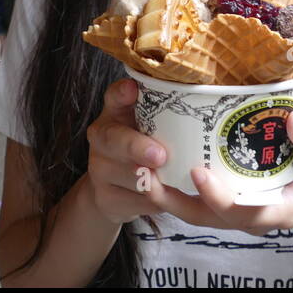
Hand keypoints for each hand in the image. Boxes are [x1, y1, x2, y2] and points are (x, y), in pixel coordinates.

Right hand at [84, 78, 173, 223]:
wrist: (116, 189)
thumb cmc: (144, 147)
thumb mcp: (151, 127)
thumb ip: (165, 111)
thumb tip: (193, 94)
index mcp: (114, 113)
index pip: (113, 96)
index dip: (121, 93)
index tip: (132, 90)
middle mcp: (101, 138)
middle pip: (114, 140)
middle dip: (137, 148)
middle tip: (160, 155)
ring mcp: (99, 170)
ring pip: (128, 176)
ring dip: (152, 181)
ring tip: (173, 181)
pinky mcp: (106, 199)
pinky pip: (135, 202)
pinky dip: (154, 203)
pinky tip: (169, 198)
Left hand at [158, 109, 292, 235]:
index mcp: (279, 210)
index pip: (243, 213)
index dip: (217, 198)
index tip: (197, 172)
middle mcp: (253, 215)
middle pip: (206, 217)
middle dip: (173, 201)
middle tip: (145, 175)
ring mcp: (238, 209)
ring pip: (195, 211)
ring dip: (165, 194)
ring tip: (138, 168)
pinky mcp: (228, 198)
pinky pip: (196, 199)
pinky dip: (174, 185)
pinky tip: (154, 161)